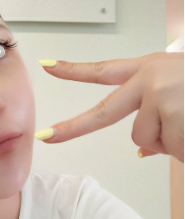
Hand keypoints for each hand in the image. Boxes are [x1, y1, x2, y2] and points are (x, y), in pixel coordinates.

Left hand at [35, 53, 183, 162]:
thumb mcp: (180, 92)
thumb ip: (155, 117)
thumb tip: (140, 152)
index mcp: (148, 68)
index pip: (104, 70)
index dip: (74, 70)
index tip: (47, 66)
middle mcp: (150, 79)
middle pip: (104, 113)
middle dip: (72, 127)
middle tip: (46, 135)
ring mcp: (163, 97)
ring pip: (147, 140)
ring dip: (171, 144)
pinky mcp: (177, 115)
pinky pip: (172, 149)